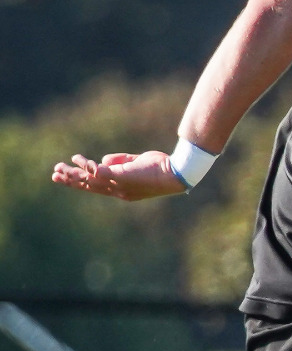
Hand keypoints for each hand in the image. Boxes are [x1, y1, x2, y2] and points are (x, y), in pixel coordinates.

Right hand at [51, 151, 185, 200]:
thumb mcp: (137, 163)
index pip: (97, 187)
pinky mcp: (123, 176)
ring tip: (59, 168)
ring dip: (74, 174)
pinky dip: (88, 166)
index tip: (67, 176)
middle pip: (89, 186)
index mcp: (123, 189)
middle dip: (71, 180)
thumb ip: (121, 161)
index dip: (81, 182)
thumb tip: (102, 160)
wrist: (177, 173)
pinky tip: (79, 160)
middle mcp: (119, 190)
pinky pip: (100, 172)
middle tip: (54, 175)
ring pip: (90, 181)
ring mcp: (120, 185)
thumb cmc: (161, 167)